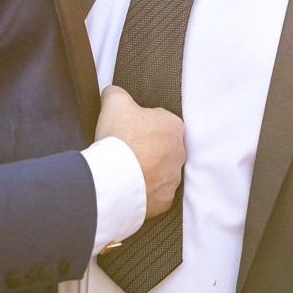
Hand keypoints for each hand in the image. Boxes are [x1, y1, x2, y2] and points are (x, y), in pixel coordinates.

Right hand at [97, 85, 184, 218]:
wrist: (114, 178)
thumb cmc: (119, 138)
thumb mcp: (114, 102)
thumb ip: (116, 93)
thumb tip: (113, 93)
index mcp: (174, 127)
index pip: (159, 122)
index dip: (140, 125)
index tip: (127, 132)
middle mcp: (179, 153)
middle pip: (162, 148)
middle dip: (146, 149)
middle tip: (125, 152)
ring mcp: (173, 178)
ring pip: (160, 172)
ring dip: (146, 171)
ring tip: (124, 171)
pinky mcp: (165, 200)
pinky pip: (155, 194)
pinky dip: (144, 191)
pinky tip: (128, 187)